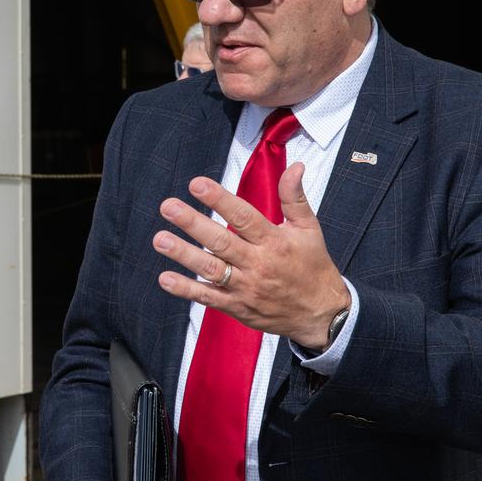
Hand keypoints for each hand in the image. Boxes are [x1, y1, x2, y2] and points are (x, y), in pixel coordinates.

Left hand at [151, 166, 349, 349]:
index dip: (220, 200)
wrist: (321, 314)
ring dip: (183, 254)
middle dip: (193, 223)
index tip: (196, 184)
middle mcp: (258, 264)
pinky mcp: (237, 306)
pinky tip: (166, 278)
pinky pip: (208, 297)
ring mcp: (246, 287)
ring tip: (160, 239)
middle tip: (168, 206)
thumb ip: (295, 197)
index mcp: (274, 241)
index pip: (244, 217)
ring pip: (211, 269)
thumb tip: (296, 166)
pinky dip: (187, 289)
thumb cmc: (313, 266)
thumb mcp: (309, 229)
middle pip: (221, 241)